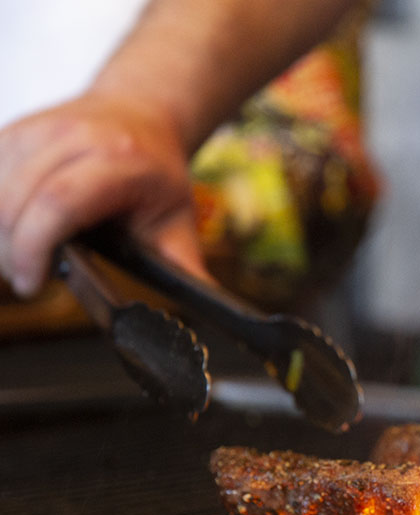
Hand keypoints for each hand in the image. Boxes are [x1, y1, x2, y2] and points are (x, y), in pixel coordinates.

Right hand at [0, 91, 205, 297]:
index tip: (34, 281)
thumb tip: (205, 300)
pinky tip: (16, 227)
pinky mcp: (12, 130)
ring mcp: (37, 129)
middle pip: (15, 202)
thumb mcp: (177, 219)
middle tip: (28, 277)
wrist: (142, 113)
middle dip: (12, 251)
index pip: (59, 202)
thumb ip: (184, 266)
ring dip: (0, 234)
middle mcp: (74, 136)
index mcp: (120, 160)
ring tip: (26, 254)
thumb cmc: (157, 172)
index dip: (35, 247)